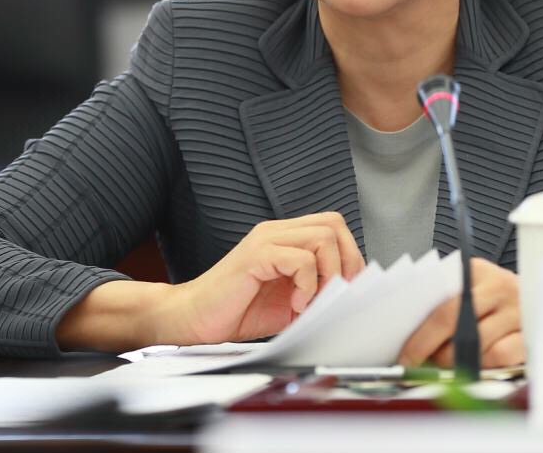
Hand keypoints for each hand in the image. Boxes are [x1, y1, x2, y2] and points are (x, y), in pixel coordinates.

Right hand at [167, 212, 364, 344]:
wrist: (193, 318)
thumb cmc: (237, 311)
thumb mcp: (289, 301)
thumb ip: (316, 292)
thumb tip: (349, 296)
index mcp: (285, 238)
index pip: (332, 226)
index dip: (349, 254)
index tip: (346, 288)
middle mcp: (276, 232)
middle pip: (333, 224)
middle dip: (346, 261)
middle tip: (335, 293)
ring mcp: (265, 240)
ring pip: (323, 237)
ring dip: (328, 273)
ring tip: (311, 300)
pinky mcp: (256, 255)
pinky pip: (300, 259)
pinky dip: (307, 284)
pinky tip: (295, 303)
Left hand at [398, 257, 522, 368]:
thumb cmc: (496, 297)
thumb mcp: (471, 287)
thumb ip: (445, 303)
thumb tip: (411, 336)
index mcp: (477, 271)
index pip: (442, 304)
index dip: (421, 335)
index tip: (405, 354)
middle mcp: (499, 287)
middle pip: (456, 322)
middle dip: (432, 350)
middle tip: (419, 364)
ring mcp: (517, 310)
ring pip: (478, 344)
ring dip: (458, 360)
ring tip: (450, 362)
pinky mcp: (531, 332)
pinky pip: (501, 355)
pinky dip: (485, 364)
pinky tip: (478, 363)